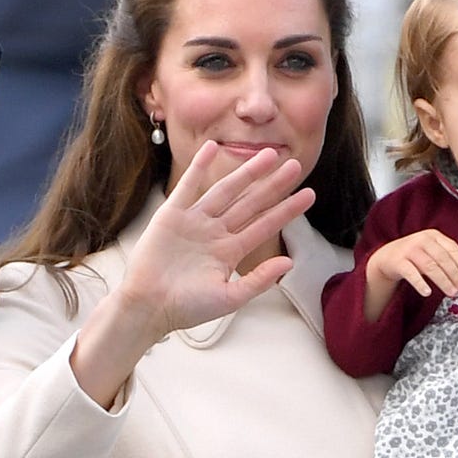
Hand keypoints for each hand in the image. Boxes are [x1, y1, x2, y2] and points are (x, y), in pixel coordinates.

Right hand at [120, 142, 314, 340]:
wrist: (149, 306)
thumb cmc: (187, 308)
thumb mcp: (230, 297)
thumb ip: (259, 280)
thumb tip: (289, 263)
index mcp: (230, 251)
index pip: (264, 226)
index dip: (286, 210)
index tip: (309, 195)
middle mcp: (215, 232)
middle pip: (250, 203)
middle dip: (273, 185)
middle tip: (296, 166)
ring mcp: (194, 222)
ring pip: (225, 191)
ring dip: (246, 173)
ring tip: (269, 154)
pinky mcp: (171, 216)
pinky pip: (188, 187)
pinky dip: (198, 168)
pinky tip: (212, 149)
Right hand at [364, 228, 457, 320]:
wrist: (387, 257)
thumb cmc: (413, 256)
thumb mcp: (430, 251)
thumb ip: (446, 258)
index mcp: (433, 236)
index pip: (452, 248)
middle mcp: (422, 240)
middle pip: (443, 259)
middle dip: (454, 275)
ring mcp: (409, 250)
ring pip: (430, 266)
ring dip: (443, 281)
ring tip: (451, 292)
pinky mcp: (398, 262)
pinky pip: (411, 274)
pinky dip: (421, 284)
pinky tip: (427, 292)